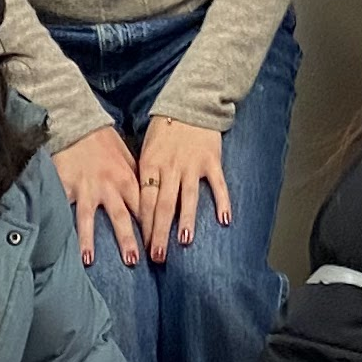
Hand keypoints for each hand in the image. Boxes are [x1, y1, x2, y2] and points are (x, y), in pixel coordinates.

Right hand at [52, 128, 145, 268]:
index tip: (156, 247)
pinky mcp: (65, 186)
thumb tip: (152, 196)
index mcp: (126, 179)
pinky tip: (55, 239)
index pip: (143, 209)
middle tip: (133, 262)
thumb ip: (136, 178)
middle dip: (127, 240)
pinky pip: (62, 208)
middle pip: (120, 218)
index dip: (151, 228)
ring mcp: (85, 188)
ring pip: (87, 218)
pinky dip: (59, 224)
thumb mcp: (127, 156)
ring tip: (89, 260)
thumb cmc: (104, 140)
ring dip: (89, 240)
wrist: (77, 122)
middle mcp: (108, 186)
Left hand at [134, 116, 233, 251]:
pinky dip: (222, 202)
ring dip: (186, 220)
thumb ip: (145, 176)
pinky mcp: (212, 161)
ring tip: (184, 240)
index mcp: (150, 165)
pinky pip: (218, 185)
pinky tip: (224, 220)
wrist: (191, 104)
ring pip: (188, 197)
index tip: (141, 246)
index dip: (143, 225)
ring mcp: (192, 165)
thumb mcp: (146, 150)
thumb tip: (137, 206)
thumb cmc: (165, 130)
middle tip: (157, 256)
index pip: (144, 200)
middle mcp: (170, 168)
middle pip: (163, 205)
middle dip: (159, 233)